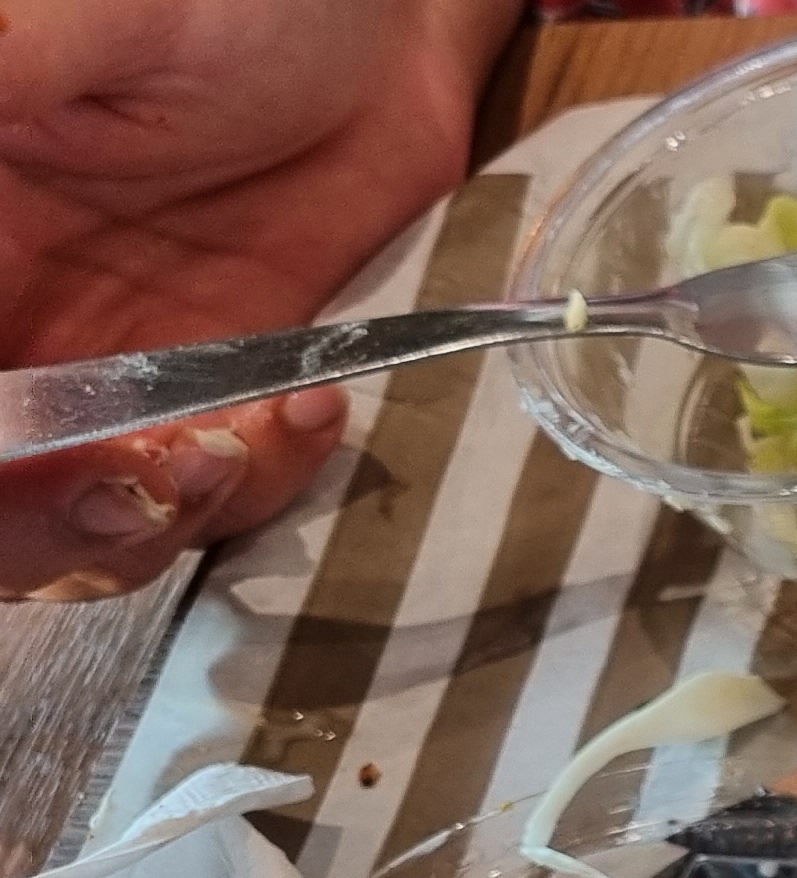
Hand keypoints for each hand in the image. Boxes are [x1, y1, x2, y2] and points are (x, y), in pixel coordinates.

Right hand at [0, 0, 518, 599]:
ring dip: (141, 515)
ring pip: (58, 523)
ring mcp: (88, 367)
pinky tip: (299, 406)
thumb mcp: (85, 21)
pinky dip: (248, 481)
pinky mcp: (199, 392)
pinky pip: (196, 492)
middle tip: (129, 470)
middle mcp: (0, 316)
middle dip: (30, 516)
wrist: (375, 26)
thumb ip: (0, 70)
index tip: (15, 443)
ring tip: (231, 438)